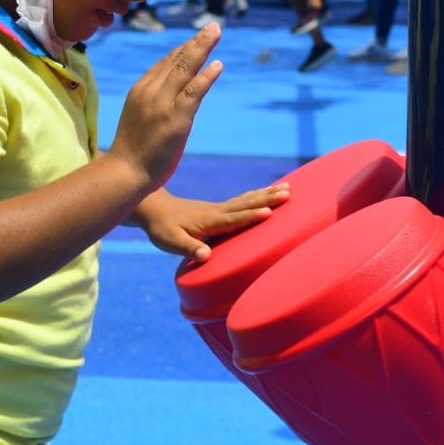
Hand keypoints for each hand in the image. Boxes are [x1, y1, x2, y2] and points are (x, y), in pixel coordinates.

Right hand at [108, 24, 223, 191]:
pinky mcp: (175, 119)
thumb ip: (154, 103)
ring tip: (217, 31)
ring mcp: (161, 104)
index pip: (165, 62)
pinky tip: (218, 65)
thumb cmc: (133, 152)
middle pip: (176, 59)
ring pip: (184, 68)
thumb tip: (171, 98)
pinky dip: (206, 76)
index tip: (199, 37)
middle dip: (197, 40)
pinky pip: (193, 92)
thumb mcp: (141, 119)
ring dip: (203, 47)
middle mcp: (149, 91)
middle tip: (214, 26)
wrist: (124, 174)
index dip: (184, 48)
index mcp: (140, 90)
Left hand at [141, 186, 291, 261]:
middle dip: (268, 199)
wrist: (154, 209)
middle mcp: (218, 211)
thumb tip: (206, 256)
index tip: (270, 212)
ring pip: (248, 199)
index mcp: (210, 221)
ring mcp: (219, 208)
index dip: (251, 216)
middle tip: (289, 193)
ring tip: (288, 188)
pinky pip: (243, 200)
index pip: (234, 218)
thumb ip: (188, 249)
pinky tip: (266, 192)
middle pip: (247, 204)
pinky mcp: (219, 208)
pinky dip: (257, 195)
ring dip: (268, 194)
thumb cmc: (162, 229)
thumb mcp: (170, 242)